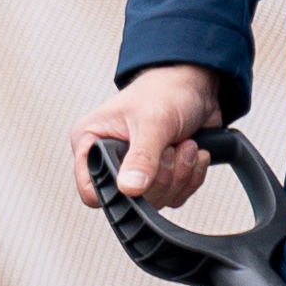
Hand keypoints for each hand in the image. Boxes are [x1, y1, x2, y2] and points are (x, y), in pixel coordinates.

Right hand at [78, 63, 228, 212]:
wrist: (195, 86)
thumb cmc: (165, 92)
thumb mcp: (153, 122)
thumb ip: (142, 157)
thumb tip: (130, 188)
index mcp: (91, 143)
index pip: (91, 190)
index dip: (116, 193)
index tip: (141, 179)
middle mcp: (110, 160)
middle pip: (132, 199)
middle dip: (162, 176)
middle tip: (170, 147)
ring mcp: (137, 171)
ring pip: (159, 199)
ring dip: (182, 173)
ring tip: (185, 144)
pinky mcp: (160, 176)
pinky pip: (178, 196)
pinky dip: (192, 176)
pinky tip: (193, 152)